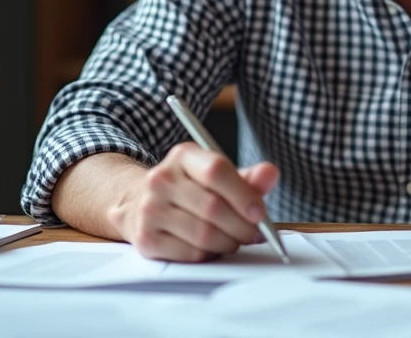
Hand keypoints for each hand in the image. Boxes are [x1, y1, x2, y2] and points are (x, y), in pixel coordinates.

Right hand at [112, 142, 279, 261]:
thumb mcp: (217, 176)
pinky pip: (190, 254)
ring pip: (204, 234)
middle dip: (241, 226)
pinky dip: (209, 255)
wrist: (139, 202)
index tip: (259, 213)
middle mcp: (162, 178)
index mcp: (184, 156)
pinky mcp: (146, 238)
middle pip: (213, 207)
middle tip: (254, 234)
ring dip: (228, 243)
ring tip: (234, 240)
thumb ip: (247, 178)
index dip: (243, 194)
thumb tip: (271, 173)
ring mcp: (150, 208)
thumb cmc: (190, 189)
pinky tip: (211, 247)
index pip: (216, 170)